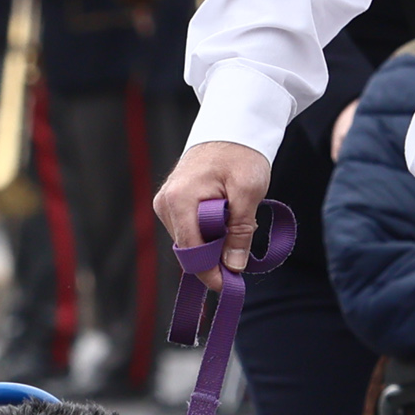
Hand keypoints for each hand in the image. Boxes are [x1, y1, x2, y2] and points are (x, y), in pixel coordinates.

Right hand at [152, 139, 275, 290]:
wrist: (231, 128)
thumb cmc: (240, 155)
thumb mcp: (249, 192)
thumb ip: (240, 232)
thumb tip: (233, 266)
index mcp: (180, 199)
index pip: (190, 250)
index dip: (209, 272)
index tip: (228, 286)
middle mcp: (165, 203)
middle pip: (188, 248)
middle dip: (214, 256)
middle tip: (242, 251)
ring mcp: (166, 204)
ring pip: (189, 241)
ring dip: (213, 244)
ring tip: (236, 225)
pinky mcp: (172, 204)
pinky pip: (189, 230)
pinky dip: (208, 233)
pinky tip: (225, 221)